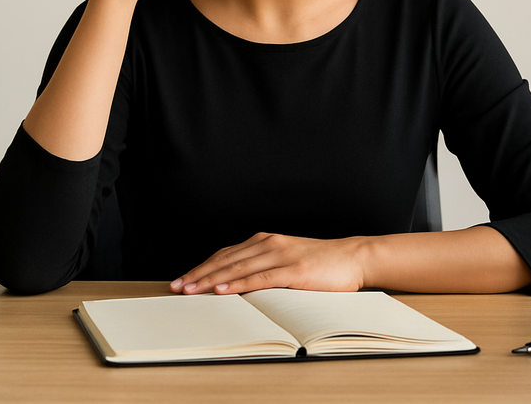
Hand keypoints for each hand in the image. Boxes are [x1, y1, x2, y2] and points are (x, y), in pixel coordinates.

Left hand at [169, 232, 367, 294]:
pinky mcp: (293, 269)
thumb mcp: (286, 260)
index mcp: (264, 241)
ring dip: (211, 279)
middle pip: (225, 259)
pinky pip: (260, 277)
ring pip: (237, 267)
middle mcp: (268, 243)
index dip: (201, 266)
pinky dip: (238, 284)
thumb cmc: (321, 263)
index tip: (183, 279)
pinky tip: (224, 290)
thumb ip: (263, 266)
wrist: (352, 257)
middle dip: (198, 274)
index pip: (225, 254)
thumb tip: (236, 283)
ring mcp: (280, 255)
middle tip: (177, 286)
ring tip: (192, 290)